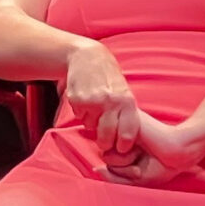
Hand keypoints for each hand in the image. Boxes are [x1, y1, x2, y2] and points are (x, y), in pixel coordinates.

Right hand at [63, 40, 139, 158]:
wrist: (88, 57)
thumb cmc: (109, 77)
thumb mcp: (125, 92)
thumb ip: (126, 112)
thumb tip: (126, 138)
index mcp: (127, 101)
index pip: (128, 133)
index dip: (124, 146)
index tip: (120, 148)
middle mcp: (110, 102)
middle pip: (106, 137)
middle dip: (105, 143)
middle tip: (104, 142)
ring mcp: (92, 101)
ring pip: (91, 127)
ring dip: (91, 124)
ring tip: (94, 109)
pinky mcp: (77, 100)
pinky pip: (79, 117)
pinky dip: (81, 113)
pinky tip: (85, 101)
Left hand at [108, 112, 204, 182]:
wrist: (179, 153)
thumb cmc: (160, 166)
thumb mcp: (135, 179)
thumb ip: (113, 178)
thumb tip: (96, 169)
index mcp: (121, 148)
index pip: (107, 167)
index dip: (125, 174)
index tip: (142, 168)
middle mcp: (118, 138)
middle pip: (106, 163)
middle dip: (124, 170)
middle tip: (143, 161)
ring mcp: (119, 131)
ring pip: (106, 158)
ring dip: (125, 165)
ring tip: (142, 156)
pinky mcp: (121, 127)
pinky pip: (110, 149)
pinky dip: (125, 158)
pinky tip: (139, 151)